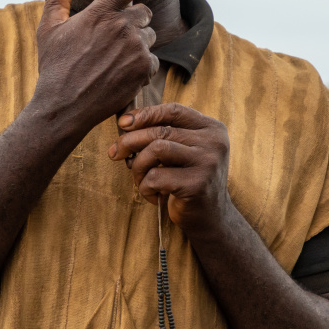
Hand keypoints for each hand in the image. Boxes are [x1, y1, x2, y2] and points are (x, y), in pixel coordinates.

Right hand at [34, 0, 171, 130]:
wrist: (64, 106)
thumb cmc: (54, 67)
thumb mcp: (49, 29)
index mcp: (100, 12)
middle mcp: (121, 25)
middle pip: (143, 14)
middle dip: (134, 24)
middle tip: (113, 42)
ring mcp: (135, 47)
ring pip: (149, 38)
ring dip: (137, 46)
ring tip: (112, 63)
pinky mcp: (143, 68)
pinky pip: (153, 61)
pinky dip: (142, 68)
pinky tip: (121, 77)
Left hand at [108, 103, 231, 241]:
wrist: (211, 219)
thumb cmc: (188, 180)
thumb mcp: (183, 151)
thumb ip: (165, 133)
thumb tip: (125, 121)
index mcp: (211, 128)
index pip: (174, 110)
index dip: (146, 114)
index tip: (123, 123)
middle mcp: (213, 142)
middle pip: (161, 130)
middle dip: (131, 140)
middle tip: (114, 152)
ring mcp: (207, 162)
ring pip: (156, 149)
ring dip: (138, 165)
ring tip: (139, 179)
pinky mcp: (197, 185)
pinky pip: (155, 177)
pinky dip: (145, 187)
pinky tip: (152, 195)